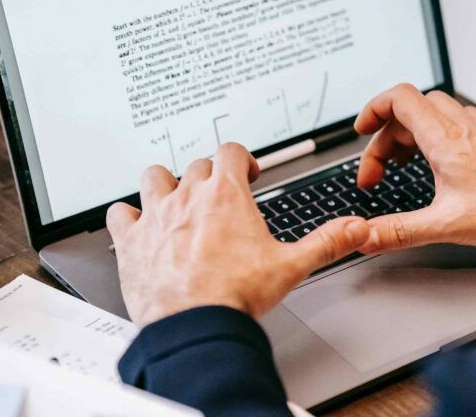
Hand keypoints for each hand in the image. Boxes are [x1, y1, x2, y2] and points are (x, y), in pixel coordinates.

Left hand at [107, 143, 369, 326]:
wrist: (195, 324)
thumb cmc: (236, 295)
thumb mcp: (291, 266)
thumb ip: (326, 242)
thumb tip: (355, 228)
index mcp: (227, 195)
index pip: (231, 151)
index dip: (241, 159)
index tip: (246, 173)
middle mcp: (189, 197)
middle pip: (197, 164)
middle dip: (210, 175)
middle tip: (217, 196)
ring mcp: (157, 215)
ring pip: (155, 176)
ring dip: (165, 183)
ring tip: (174, 198)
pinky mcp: (132, 239)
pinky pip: (120, 212)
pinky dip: (128, 216)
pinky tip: (137, 226)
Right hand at [355, 84, 475, 253]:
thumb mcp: (445, 224)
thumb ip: (401, 231)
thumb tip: (367, 236)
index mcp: (443, 138)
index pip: (398, 99)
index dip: (373, 109)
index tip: (361, 131)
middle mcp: (459, 126)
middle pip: (409, 109)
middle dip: (385, 136)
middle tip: (379, 171)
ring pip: (432, 112)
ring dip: (408, 132)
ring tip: (401, 164)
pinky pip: (452, 121)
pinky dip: (433, 134)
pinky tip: (437, 161)